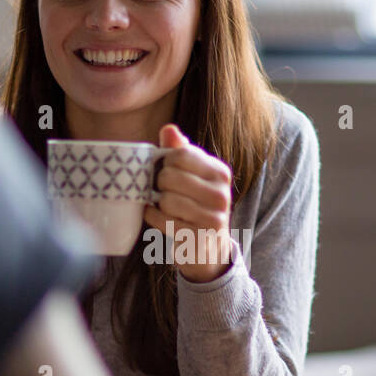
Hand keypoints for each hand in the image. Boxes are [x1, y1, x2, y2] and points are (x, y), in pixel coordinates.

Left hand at [144, 124, 233, 283]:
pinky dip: (154, 217)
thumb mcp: (191, 174)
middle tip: (161, 190)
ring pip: (167, 200)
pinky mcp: (200, 238)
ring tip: (162, 204)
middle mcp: (221, 194)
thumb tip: (168, 129)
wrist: (209, 246)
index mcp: (219, 172)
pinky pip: (165, 221)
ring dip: (158, 203)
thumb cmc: (195, 203)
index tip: (165, 170)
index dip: (165, 161)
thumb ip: (180, 150)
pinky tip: (157, 215)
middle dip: (159, 183)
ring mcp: (213, 218)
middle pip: (170, 176)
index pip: (180, 154)